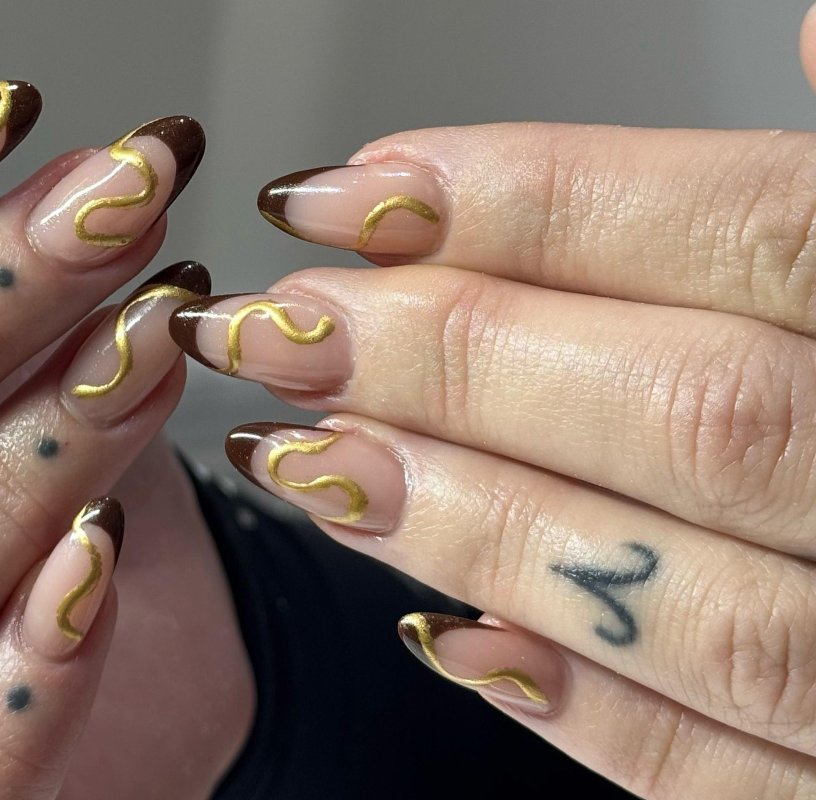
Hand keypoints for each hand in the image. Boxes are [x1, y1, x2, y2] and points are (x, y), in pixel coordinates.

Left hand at [170, 16, 815, 797]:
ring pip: (698, 605)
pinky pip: (725, 782)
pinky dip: (587, 710)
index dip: (530, 202)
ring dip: (477, 523)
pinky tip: (449, 633)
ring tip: (309, 457)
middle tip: (280, 323)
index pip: (754, 231)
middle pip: (699, 410)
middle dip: (457, 359)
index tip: (344, 192)